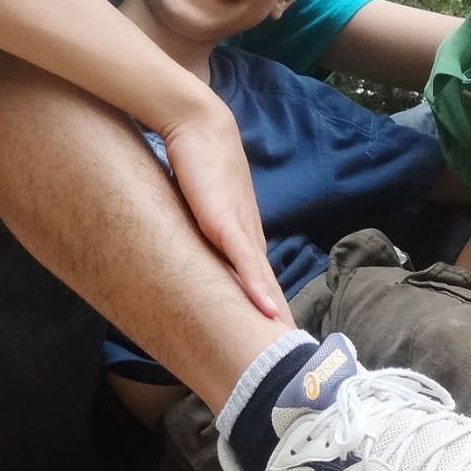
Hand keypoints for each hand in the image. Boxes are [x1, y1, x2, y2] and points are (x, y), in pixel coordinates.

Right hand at [158, 93, 286, 320]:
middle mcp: (246, 231)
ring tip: (285, 341)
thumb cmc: (193, 157)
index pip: (257, 275)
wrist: (195, 122)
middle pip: (265, 283)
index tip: (276, 331)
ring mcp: (239, 226)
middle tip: (289, 348)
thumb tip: (181, 240)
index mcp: (240, 229)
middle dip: (276, 316)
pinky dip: (257, 286)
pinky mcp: (225, 220)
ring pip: (261, 279)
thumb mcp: (193, 200)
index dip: (267, 303)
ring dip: (273, 310)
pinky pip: (244, 260)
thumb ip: (194, 221)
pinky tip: (268, 311)